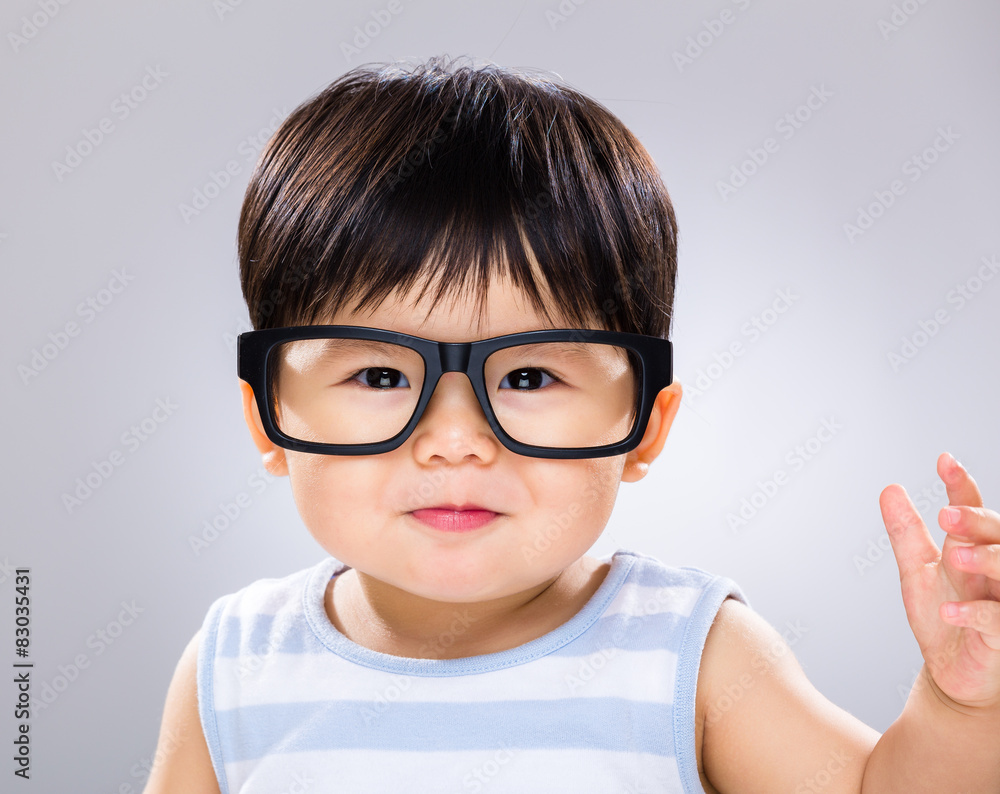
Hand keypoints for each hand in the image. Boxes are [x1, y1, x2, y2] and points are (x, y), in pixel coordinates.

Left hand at [879, 452, 999, 711]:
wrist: (953, 675)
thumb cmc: (944, 618)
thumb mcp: (916, 571)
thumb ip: (906, 532)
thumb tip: (890, 488)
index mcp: (976, 549)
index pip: (974, 509)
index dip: (961, 485)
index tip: (944, 461)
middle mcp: (996, 571)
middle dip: (978, 521)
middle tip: (947, 515)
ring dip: (988, 560)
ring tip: (956, 556)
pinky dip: (977, 613)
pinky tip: (949, 611)